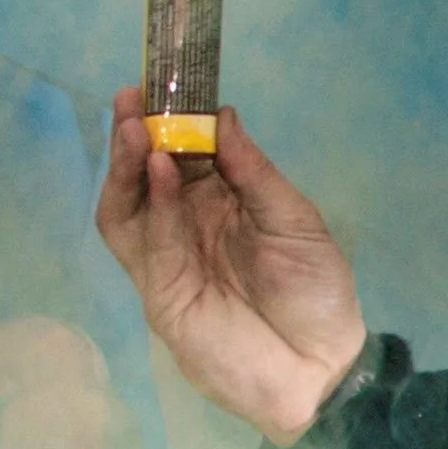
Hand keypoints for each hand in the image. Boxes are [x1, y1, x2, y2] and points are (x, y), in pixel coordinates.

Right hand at [96, 92, 368, 445]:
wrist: (321, 367)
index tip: (164, 81)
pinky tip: (160, 169)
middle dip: (134, 135)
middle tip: (130, 98)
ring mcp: (169, 260)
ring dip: (126, 166)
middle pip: (146, 175)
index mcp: (221, 203)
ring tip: (132, 128)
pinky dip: (152, 204)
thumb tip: (222, 116)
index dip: (172, 120)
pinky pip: (148, 243)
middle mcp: (187, 226)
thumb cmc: (316, 292)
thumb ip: (253, 172)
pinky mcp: (161, 293)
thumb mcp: (295, 220)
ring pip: (130, 207)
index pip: (184, 154)